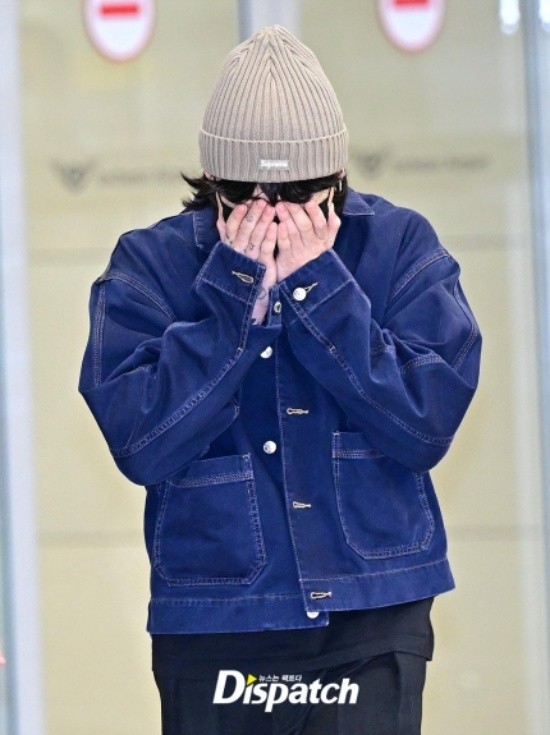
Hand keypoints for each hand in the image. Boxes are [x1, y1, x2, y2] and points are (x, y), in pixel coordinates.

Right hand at [215, 195, 277, 323]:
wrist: (249, 295)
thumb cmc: (241, 265)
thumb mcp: (231, 248)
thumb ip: (226, 231)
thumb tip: (220, 212)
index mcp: (229, 245)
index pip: (230, 228)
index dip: (236, 216)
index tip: (243, 204)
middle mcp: (237, 252)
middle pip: (244, 231)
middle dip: (252, 215)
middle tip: (261, 201)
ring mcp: (250, 259)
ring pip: (255, 238)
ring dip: (263, 222)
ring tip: (270, 208)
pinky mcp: (263, 265)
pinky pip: (266, 250)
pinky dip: (270, 238)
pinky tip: (276, 226)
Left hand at [274, 188, 340, 281]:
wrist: (302, 276)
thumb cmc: (312, 249)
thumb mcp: (325, 239)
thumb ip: (330, 225)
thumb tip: (332, 206)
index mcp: (325, 239)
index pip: (322, 225)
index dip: (316, 214)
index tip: (309, 202)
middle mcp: (314, 247)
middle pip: (306, 228)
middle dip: (297, 212)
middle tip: (287, 200)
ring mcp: (301, 254)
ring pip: (294, 234)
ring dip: (287, 219)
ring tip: (279, 206)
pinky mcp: (288, 259)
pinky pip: (285, 245)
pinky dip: (281, 235)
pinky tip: (276, 225)